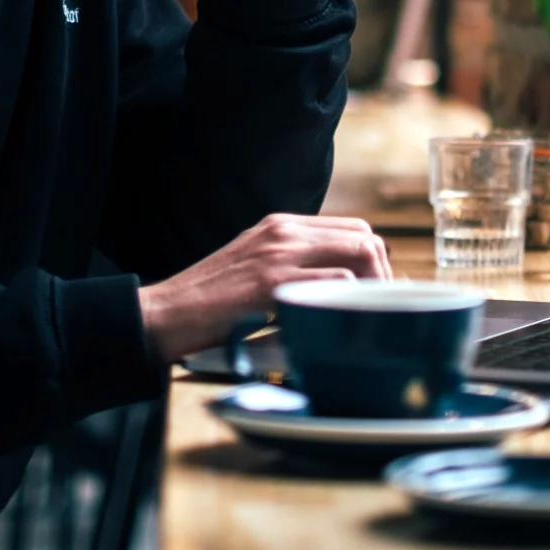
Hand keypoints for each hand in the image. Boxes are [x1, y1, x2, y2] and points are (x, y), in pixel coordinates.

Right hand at [136, 214, 391, 362]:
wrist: (166, 314)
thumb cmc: (208, 302)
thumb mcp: (253, 266)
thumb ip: (291, 265)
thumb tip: (339, 284)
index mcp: (279, 225)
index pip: (352, 228)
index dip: (375, 259)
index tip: (377, 291)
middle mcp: (282, 231)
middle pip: (364, 236)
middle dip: (383, 272)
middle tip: (380, 308)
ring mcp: (278, 254)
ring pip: (359, 253)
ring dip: (373, 289)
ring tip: (368, 317)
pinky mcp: (272, 284)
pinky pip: (335, 281)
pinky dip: (349, 302)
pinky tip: (342, 324)